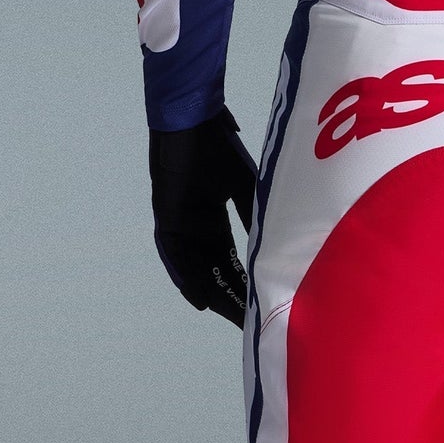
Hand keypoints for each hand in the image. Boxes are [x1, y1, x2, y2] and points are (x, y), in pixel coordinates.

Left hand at [150, 112, 258, 325]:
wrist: (191, 121)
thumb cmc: (216, 146)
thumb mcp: (245, 186)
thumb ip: (256, 214)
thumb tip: (277, 242)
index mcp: (214, 220)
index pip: (230, 260)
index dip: (242, 282)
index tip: (258, 303)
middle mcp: (196, 227)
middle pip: (214, 270)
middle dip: (230, 295)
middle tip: (247, 320)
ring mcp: (179, 224)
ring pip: (196, 268)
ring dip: (211, 292)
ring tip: (229, 315)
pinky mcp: (166, 217)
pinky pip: (174, 254)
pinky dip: (185, 276)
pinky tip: (198, 298)